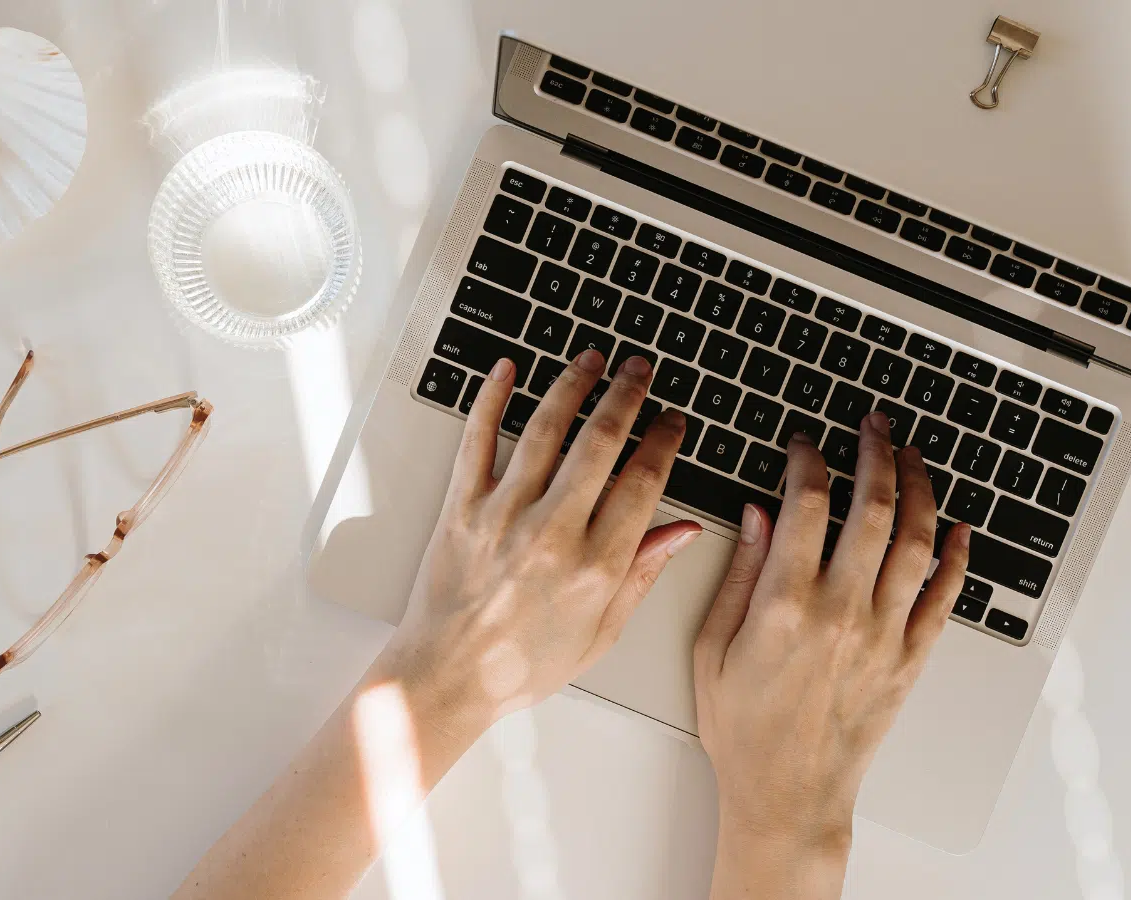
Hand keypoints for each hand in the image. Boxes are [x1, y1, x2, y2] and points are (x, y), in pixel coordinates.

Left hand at [373, 349, 702, 732]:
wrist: (448, 678)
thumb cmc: (522, 666)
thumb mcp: (600, 634)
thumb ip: (641, 575)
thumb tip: (682, 532)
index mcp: (595, 567)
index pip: (643, 483)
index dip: (663, 442)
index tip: (672, 422)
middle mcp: (552, 534)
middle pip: (601, 442)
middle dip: (627, 395)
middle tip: (639, 371)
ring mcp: (503, 516)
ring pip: (545, 429)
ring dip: (573, 384)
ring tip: (591, 359)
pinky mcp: (461, 509)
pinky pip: (477, 440)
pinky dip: (491, 399)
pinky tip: (506, 371)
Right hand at [693, 412, 967, 892]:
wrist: (788, 795)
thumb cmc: (742, 729)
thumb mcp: (712, 647)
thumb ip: (738, 574)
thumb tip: (757, 513)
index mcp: (785, 604)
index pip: (808, 503)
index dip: (808, 460)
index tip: (804, 445)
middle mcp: (842, 612)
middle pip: (872, 508)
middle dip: (875, 453)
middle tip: (873, 425)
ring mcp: (883, 635)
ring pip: (916, 541)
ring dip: (918, 488)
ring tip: (912, 457)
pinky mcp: (910, 659)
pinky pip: (945, 597)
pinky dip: (957, 556)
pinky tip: (957, 527)